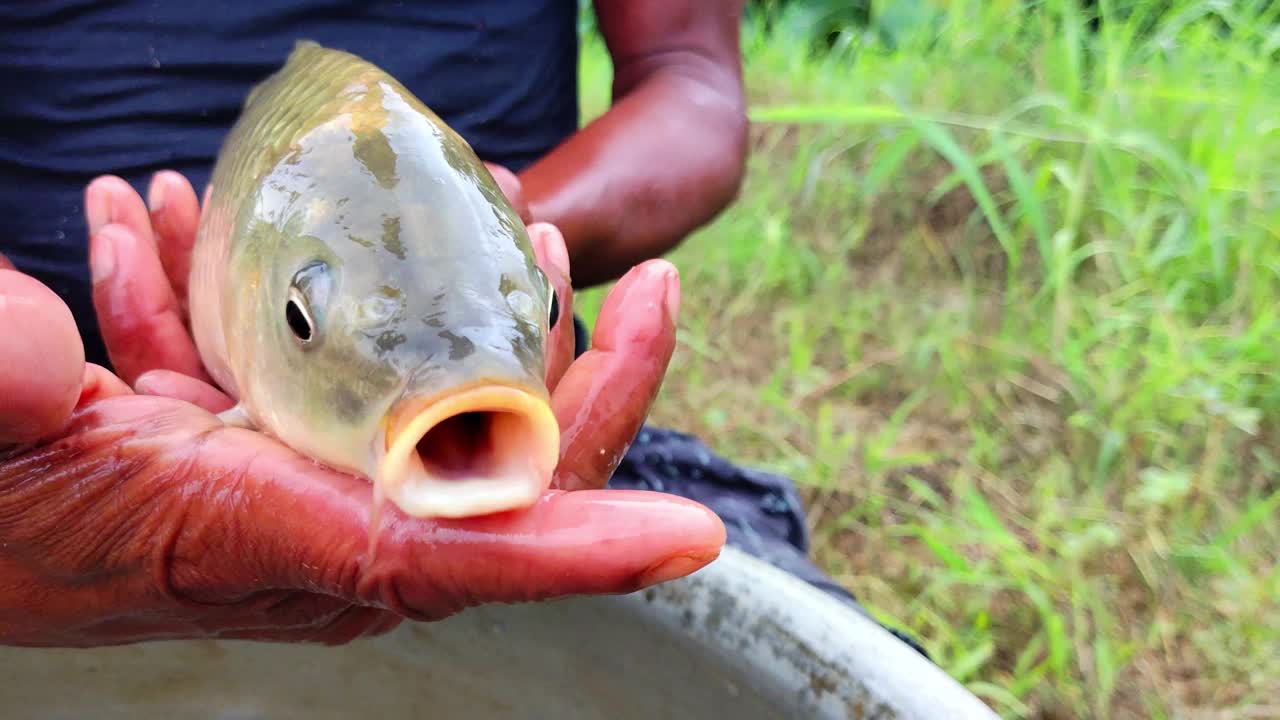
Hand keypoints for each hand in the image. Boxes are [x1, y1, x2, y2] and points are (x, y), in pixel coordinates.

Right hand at [0, 178, 721, 648]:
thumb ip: (10, 386)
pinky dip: (294, 301)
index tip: (691, 536)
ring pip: (422, 408)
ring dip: (455, 309)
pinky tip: (208, 218)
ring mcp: (285, 486)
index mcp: (260, 540)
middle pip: (482, 464)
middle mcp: (302, 530)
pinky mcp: (245, 452)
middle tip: (564, 235)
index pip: (451, 556)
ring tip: (482, 205)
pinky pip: (312, 379)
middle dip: (555, 359)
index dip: (580, 552)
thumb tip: (75, 361)